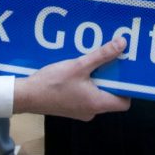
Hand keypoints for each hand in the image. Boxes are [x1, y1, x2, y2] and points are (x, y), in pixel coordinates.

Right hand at [12, 37, 130, 119]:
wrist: (26, 96)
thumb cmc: (52, 83)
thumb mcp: (79, 65)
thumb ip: (102, 55)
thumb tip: (122, 44)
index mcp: (97, 104)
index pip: (124, 102)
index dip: (129, 88)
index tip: (127, 72)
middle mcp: (92, 111)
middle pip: (111, 96)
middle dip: (112, 79)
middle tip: (113, 61)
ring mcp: (80, 111)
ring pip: (98, 94)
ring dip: (99, 80)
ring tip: (97, 63)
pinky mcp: (71, 107)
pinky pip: (86, 95)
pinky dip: (87, 84)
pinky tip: (81, 70)